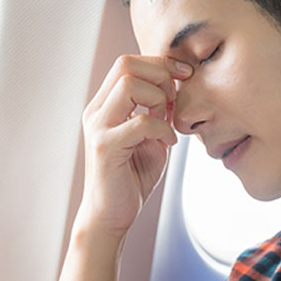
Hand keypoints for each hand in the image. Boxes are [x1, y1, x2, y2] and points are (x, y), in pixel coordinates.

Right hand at [75, 55, 191, 238]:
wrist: (110, 216)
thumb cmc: (131, 179)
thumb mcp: (150, 138)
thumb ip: (158, 113)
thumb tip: (176, 88)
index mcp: (104, 105)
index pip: (127, 63)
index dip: (160, 63)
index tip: (185, 75)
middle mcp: (96, 111)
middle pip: (125, 64)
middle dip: (160, 73)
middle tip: (177, 97)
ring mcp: (98, 127)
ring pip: (128, 84)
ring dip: (159, 98)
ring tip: (168, 120)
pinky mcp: (105, 146)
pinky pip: (141, 122)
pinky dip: (162, 129)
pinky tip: (169, 144)